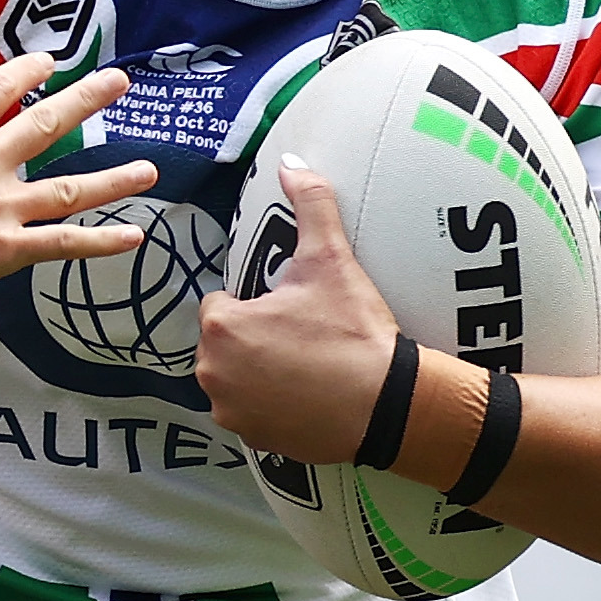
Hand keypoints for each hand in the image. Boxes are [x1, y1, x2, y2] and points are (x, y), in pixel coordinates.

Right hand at [0, 48, 153, 301]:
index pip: (0, 88)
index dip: (27, 70)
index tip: (48, 62)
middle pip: (47, 124)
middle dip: (87, 100)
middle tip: (119, 83)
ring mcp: (0, 206)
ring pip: (68, 189)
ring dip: (112, 178)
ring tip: (148, 169)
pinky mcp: (3, 250)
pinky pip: (61, 245)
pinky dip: (98, 243)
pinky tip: (132, 237)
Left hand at [193, 158, 401, 459]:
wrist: (388, 404)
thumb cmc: (354, 333)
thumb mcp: (333, 261)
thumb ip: (311, 206)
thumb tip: (292, 163)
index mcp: (222, 326)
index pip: (221, 303)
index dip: (256, 303)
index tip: (291, 308)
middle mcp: (212, 372)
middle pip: (224, 341)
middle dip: (254, 336)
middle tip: (302, 335)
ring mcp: (230, 410)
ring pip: (234, 377)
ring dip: (257, 370)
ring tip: (305, 364)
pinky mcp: (252, 438)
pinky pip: (250, 411)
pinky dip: (270, 403)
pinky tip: (305, 394)